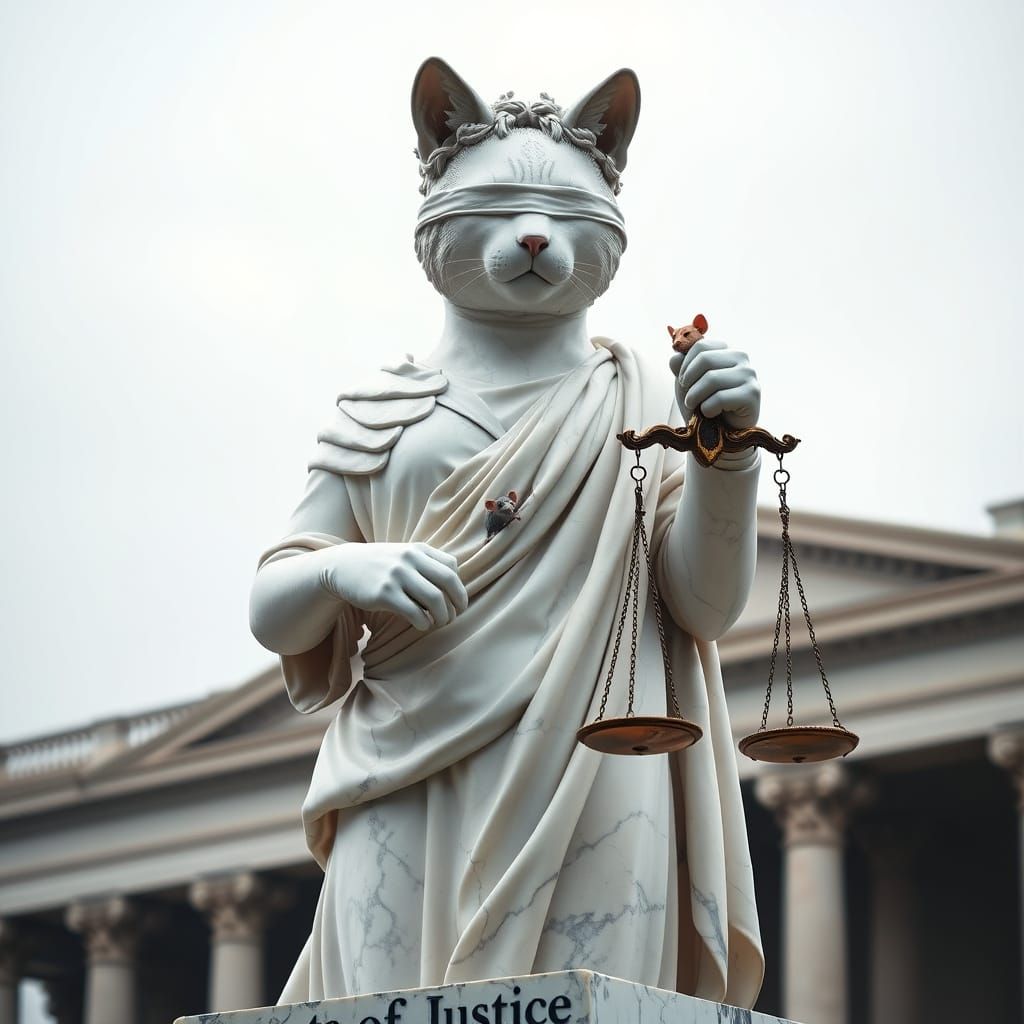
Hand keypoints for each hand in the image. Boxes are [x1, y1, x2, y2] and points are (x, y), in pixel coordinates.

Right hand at [318, 542, 468, 630]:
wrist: (343, 567)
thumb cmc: (380, 565)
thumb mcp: (404, 555)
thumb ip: (429, 562)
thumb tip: (456, 581)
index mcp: (418, 550)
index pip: (451, 567)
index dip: (460, 589)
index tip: (458, 603)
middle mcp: (409, 559)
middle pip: (448, 582)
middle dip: (457, 603)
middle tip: (453, 617)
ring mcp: (397, 575)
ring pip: (434, 598)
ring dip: (442, 616)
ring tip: (438, 623)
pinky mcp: (384, 593)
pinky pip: (414, 612)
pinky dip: (424, 623)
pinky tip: (422, 625)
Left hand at [669, 338, 760, 428]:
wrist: (720, 435)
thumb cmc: (705, 406)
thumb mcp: (688, 385)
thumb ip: (681, 368)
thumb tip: (675, 357)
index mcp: (726, 350)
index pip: (700, 346)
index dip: (685, 366)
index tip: (683, 382)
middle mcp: (741, 358)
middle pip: (705, 359)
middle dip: (689, 381)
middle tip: (688, 398)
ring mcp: (749, 375)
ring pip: (711, 379)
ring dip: (695, 397)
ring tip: (696, 407)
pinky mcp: (752, 394)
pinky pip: (720, 398)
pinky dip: (707, 409)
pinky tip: (710, 414)